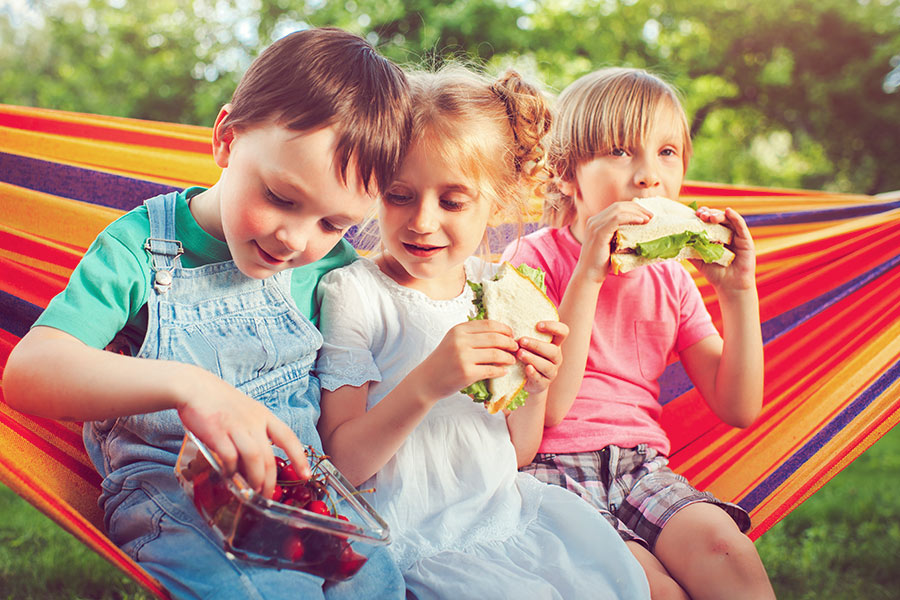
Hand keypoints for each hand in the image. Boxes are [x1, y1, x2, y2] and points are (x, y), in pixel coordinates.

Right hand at [175, 366, 310, 498]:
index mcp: (264, 416)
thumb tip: (258, 459)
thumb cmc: (219, 401)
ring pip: (254, 458)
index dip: (299, 458)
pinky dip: (231, 470)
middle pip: (269, 456)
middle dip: (270, 481)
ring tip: (252, 492)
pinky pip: (229, 456)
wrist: (194, 387)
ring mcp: (236, 427)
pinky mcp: (217, 432)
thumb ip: (254, 431)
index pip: (288, 438)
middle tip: (267, 496)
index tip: (306, 476)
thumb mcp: (246, 411)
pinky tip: (229, 476)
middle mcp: (253, 422)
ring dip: (255, 479)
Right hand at [416, 319, 517, 399]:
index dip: (504, 329)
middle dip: (510, 342)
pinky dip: (501, 370)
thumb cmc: (443, 360)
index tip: (511, 334)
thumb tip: (500, 331)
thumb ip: (472, 334)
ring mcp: (464, 357)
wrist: (427, 380)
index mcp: (459, 330)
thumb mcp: (453, 340)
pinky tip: (504, 371)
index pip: (489, 325)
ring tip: (512, 359)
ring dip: (508, 357)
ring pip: (496, 354)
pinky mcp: (467, 373)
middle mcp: (461, 341)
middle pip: (495, 338)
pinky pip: (492, 370)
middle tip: (515, 347)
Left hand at [516, 320, 569, 395]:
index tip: (538, 325)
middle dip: (536, 345)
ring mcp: (551, 371)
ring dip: (533, 358)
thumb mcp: (526, 343)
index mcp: (554, 343)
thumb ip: (524, 333)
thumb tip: (509, 316)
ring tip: (520, 354)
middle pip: (553, 350)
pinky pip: (540, 379)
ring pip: (547, 365)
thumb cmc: (525, 355)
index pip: (563, 332)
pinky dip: (533, 373)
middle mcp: (556, 357)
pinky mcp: (543, 383)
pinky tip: (526, 368)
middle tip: (521, 341)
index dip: (553, 327)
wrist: (525, 380)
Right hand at [577, 200, 652, 282]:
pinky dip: (630, 218)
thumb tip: (641, 229)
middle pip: (619, 206)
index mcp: (597, 221)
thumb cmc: (603, 263)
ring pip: (618, 210)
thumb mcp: (613, 244)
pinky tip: (641, 221)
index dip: (634, 208)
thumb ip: (621, 234)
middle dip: (637, 208)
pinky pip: (616, 219)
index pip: (617, 207)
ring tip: (648, 218)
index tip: (647, 215)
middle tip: (651, 215)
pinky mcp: (598, 233)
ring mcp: (595, 226)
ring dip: (636, 212)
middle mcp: (594, 221)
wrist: (589, 275)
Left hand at [692, 206, 756, 292]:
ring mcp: (736, 236)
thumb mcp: (698, 260)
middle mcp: (726, 234)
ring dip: (718, 214)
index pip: (708, 221)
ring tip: (710, 217)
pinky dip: (735, 217)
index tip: (694, 214)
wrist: (729, 286)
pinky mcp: (746, 240)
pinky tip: (728, 211)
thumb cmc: (715, 273)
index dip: (702, 215)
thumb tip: (675, 241)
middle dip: (709, 214)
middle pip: (718, 218)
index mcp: (715, 237)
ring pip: (728, 219)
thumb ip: (689, 250)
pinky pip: (741, 225)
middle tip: (700, 215)